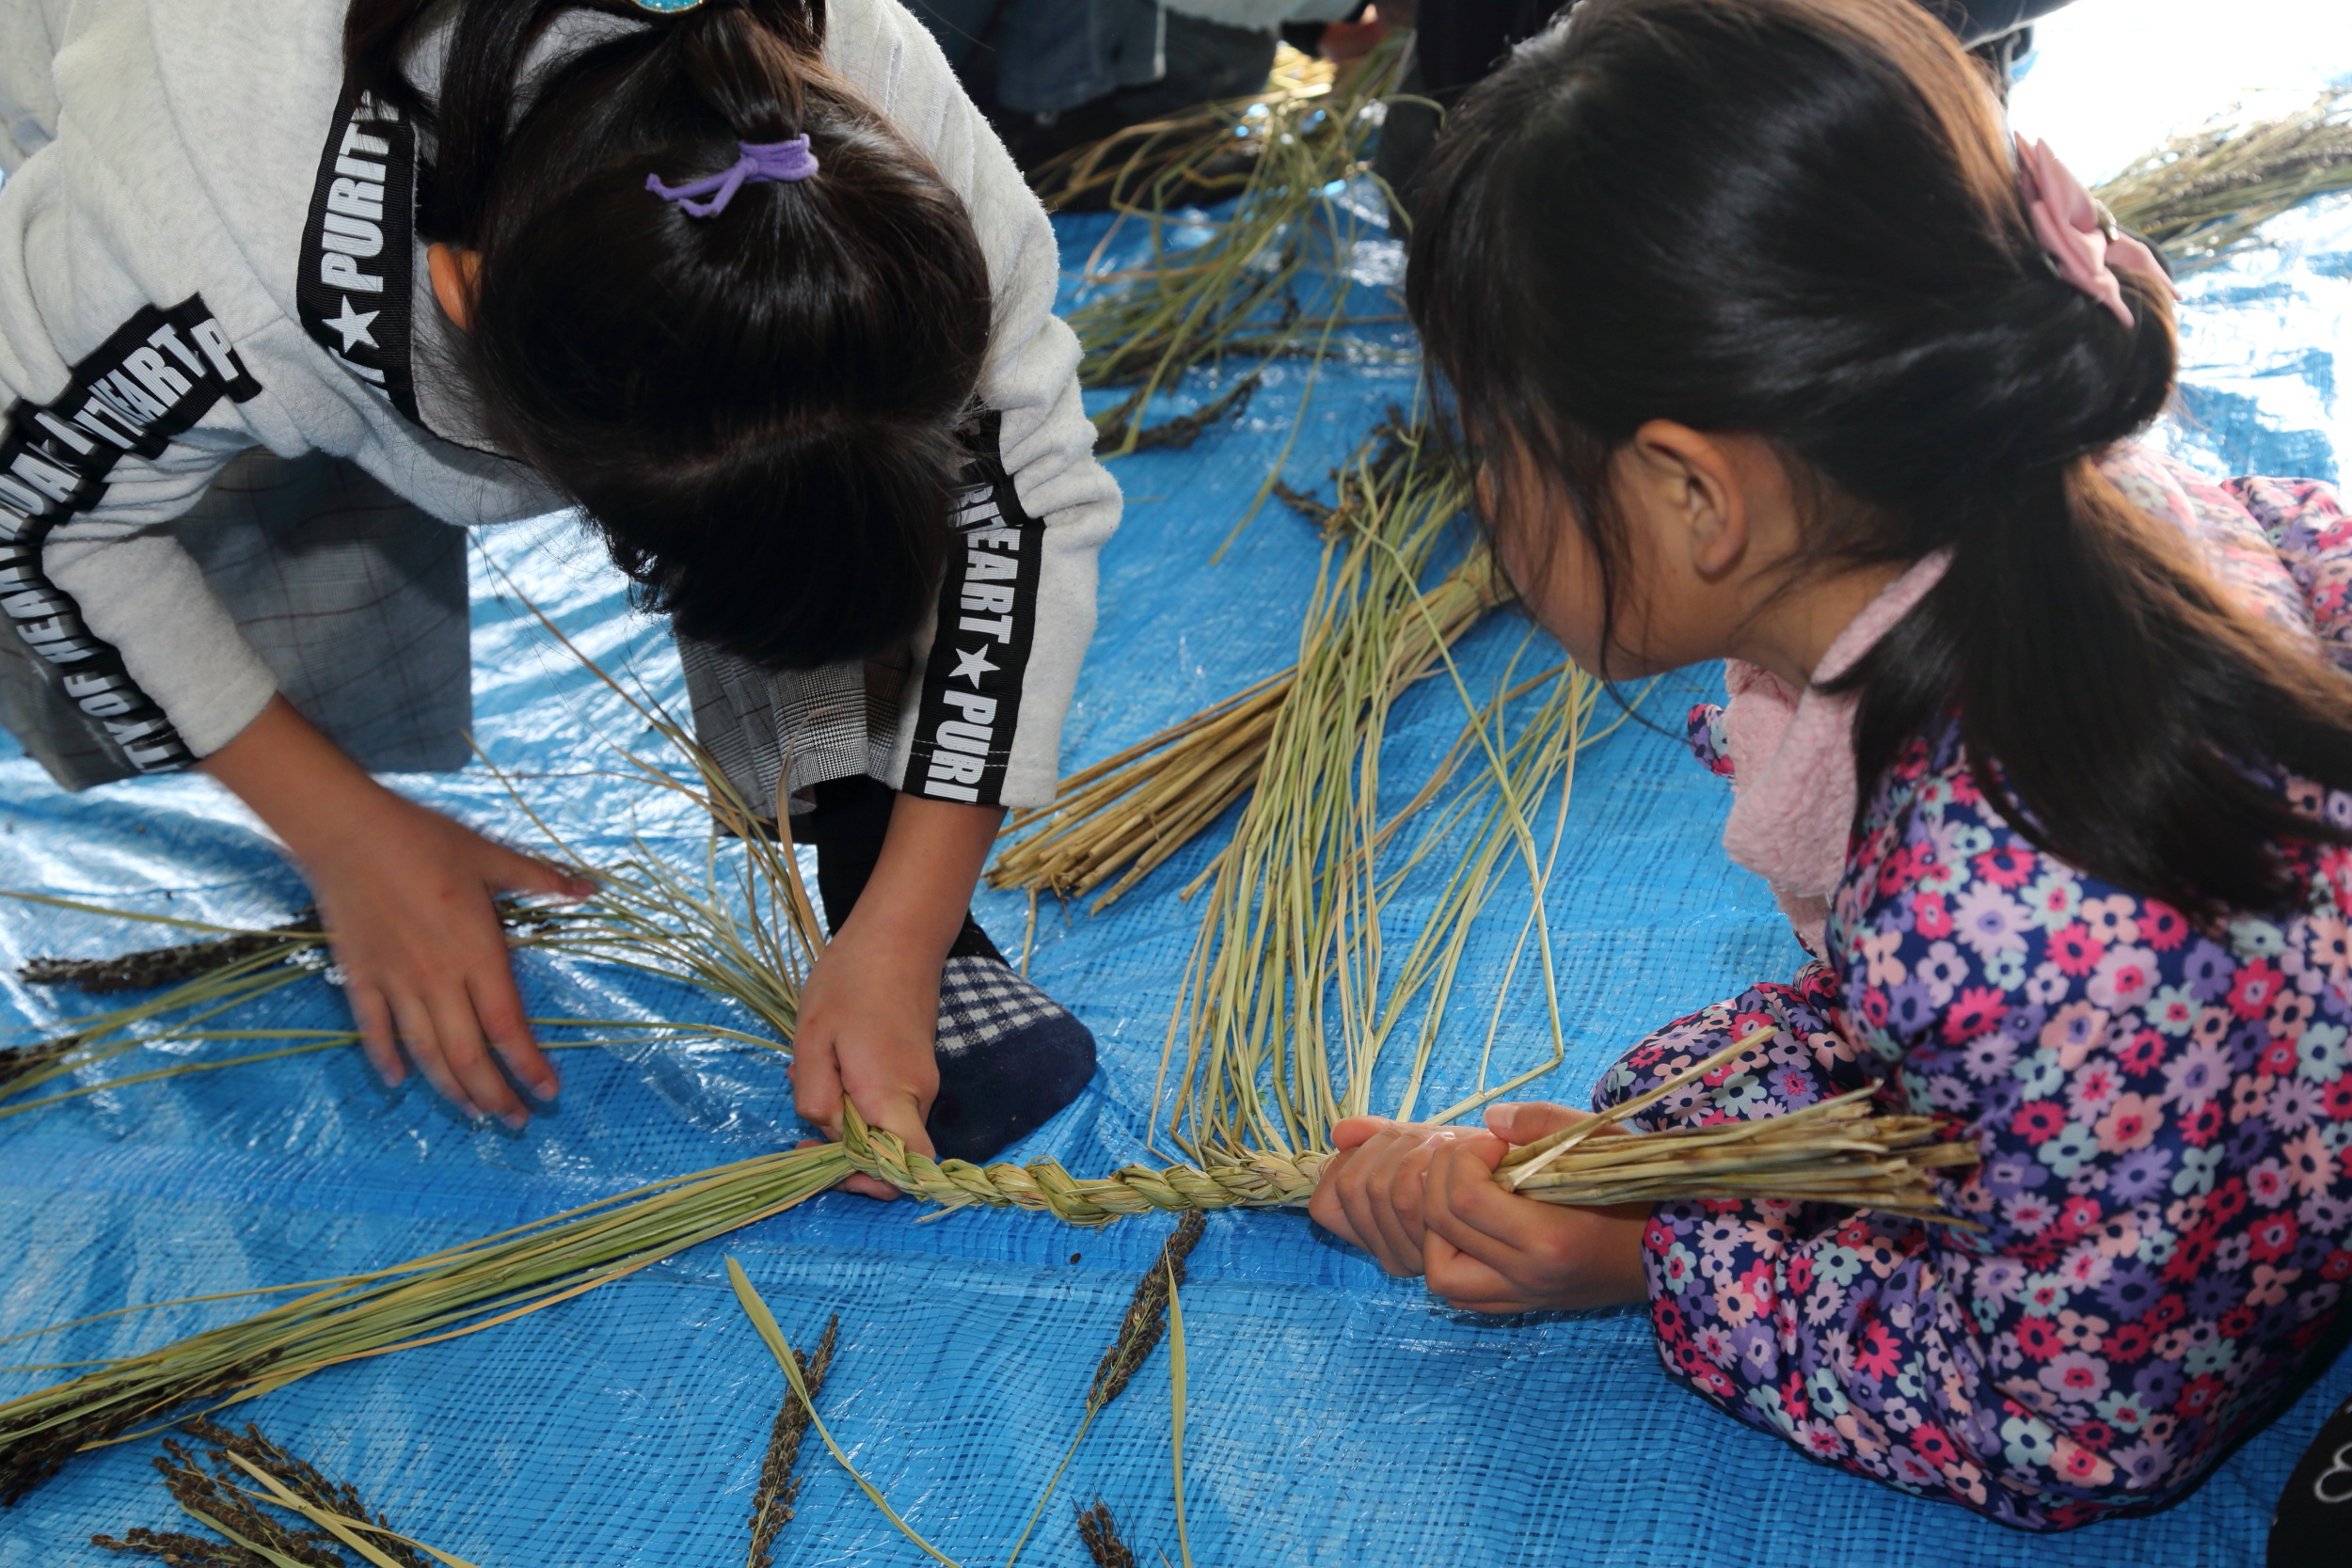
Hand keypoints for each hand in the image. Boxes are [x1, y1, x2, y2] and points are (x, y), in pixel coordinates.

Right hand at [202, 697, 589, 1125]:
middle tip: (515, 1122)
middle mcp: (437, 977)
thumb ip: (540, 879)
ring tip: (473, 1113)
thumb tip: (589, 889)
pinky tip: (397, 1081)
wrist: (348, 831)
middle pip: (468, 1053)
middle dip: (494, 1094)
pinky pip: (374, 1029)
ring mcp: (395, 981)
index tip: (548, 1093)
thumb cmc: (424, 839)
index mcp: (476, 952)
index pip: (507, 1026)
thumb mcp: (490, 855)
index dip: (528, 1066)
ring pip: (425, 1051)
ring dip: (451, 1088)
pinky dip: (386, 1058)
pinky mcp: (360, 975)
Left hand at [788, 919, 942, 1200]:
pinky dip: (856, 1099)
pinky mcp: (917, 1068)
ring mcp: (922, 1081)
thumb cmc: (851, 981)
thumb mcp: (813, 1039)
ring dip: (844, 1119)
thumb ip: (815, 1097)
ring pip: (884, 1126)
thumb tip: (824, 1135)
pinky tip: (829, 1064)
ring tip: (812, 1076)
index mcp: (891, 1095)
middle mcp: (917, 1096)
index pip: (904, 1171)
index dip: (869, 1183)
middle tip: (801, 1127)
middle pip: (889, 1153)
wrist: (898, 934)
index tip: (827, 1168)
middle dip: (842, 1149)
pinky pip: (887, 1103)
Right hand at [1309, 1115, 1484, 1275]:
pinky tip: (1491, 1152)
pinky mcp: (1498, 1252)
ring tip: (1461, 1146)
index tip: (1399, 1144)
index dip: (1349, 1163)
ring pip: (1392, 1190)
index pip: (1327, 1203)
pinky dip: (1462, 1159)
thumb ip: (1385, 1141)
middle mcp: (1402, 1256)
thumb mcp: (1434, 1150)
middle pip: (1357, 1187)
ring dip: (1424, 1150)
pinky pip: (1446, 1199)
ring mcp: (1437, 1261)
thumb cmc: (1497, 1167)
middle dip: (1390, 1144)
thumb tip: (1340, 1133)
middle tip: (1439, 1140)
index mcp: (1384, 1234)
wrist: (1567, 1182)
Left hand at [1419, 1102, 1652, 1313]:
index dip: (1466, 1156)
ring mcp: (1519, 1296)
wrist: (1664, 1254)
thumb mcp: (1600, 1143)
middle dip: (1441, 1176)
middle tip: (1471, 1157)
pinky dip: (1448, 1257)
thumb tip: (1489, 1118)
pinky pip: (1457, 1292)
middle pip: (1440, 1226)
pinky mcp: (1517, 1305)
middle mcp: (1526, 1275)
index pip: (1465, 1197)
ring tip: (1461, 1193)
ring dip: (1435, 1225)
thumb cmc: (1634, 1193)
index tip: (1495, 1143)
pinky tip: (1468, 1226)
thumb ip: (1543, 1123)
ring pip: (1438, 1272)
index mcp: (1547, 1238)